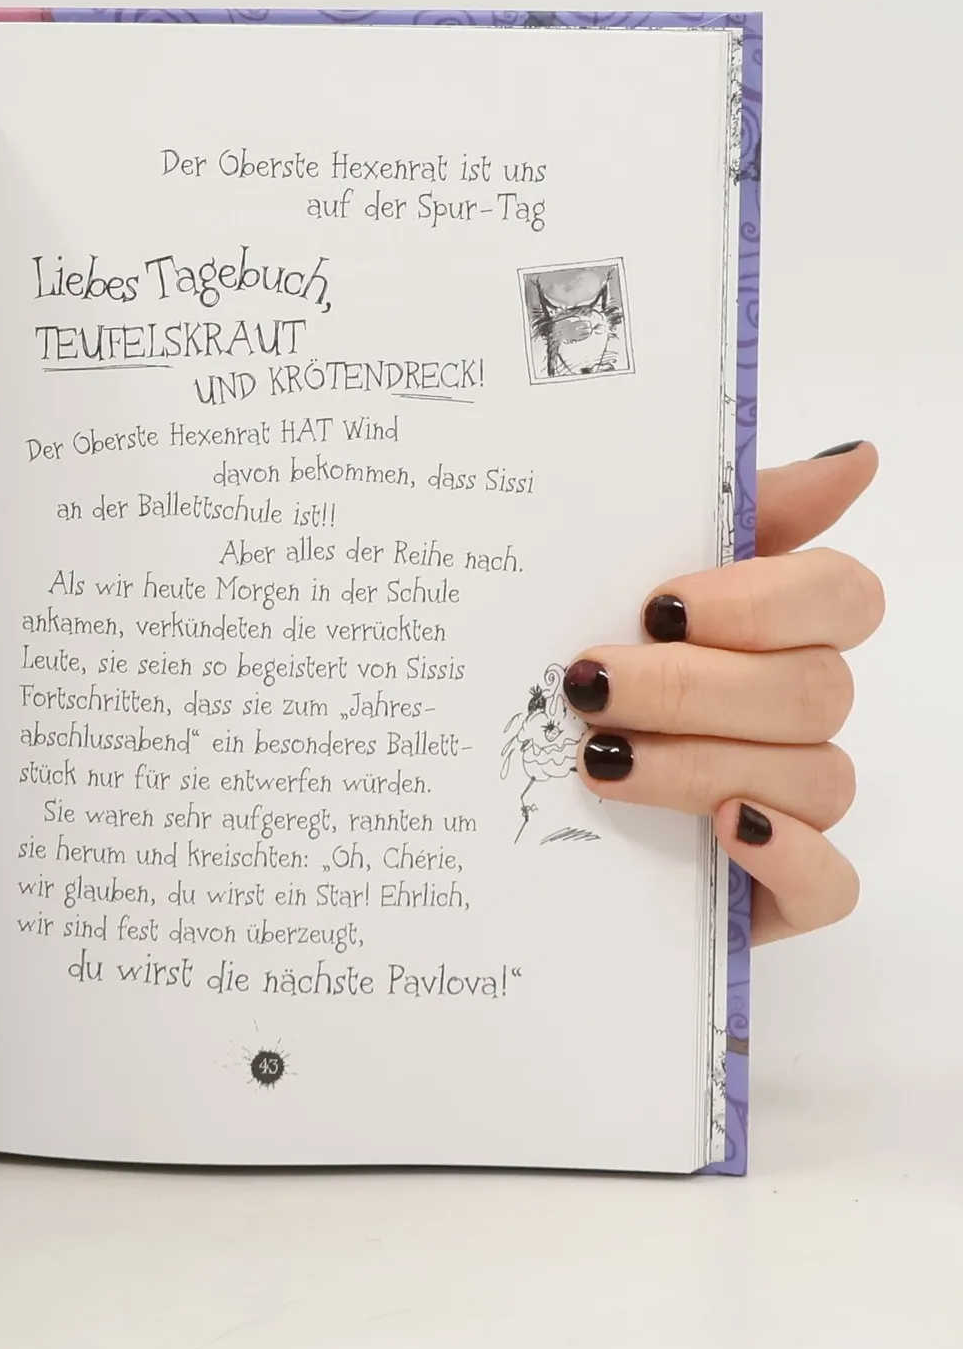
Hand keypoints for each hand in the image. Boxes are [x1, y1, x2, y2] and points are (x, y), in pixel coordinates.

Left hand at [564, 443, 882, 943]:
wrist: (493, 804)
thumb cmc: (569, 676)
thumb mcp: (610, 581)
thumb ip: (722, 516)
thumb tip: (854, 457)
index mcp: (770, 633)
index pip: (842, 596)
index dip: (763, 599)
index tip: (659, 605)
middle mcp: (795, 715)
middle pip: (811, 689)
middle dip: (690, 686)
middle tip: (589, 687)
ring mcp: (795, 805)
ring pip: (813, 776)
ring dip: (700, 762)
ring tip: (598, 759)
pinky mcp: (778, 891)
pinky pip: (831, 884)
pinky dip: (789, 856)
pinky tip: (729, 830)